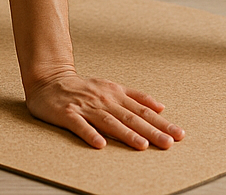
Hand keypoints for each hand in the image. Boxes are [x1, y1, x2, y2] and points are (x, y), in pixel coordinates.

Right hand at [25, 70, 184, 149]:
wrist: (48, 80)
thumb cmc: (81, 87)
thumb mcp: (110, 87)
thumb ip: (135, 97)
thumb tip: (160, 107)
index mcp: (114, 94)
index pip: (142, 110)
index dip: (160, 123)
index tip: (178, 134)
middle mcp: (103, 99)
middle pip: (130, 117)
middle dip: (150, 130)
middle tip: (168, 143)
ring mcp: (85, 106)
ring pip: (109, 121)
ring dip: (126, 133)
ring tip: (141, 145)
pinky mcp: (67, 114)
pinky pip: (80, 125)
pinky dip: (90, 134)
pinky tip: (100, 145)